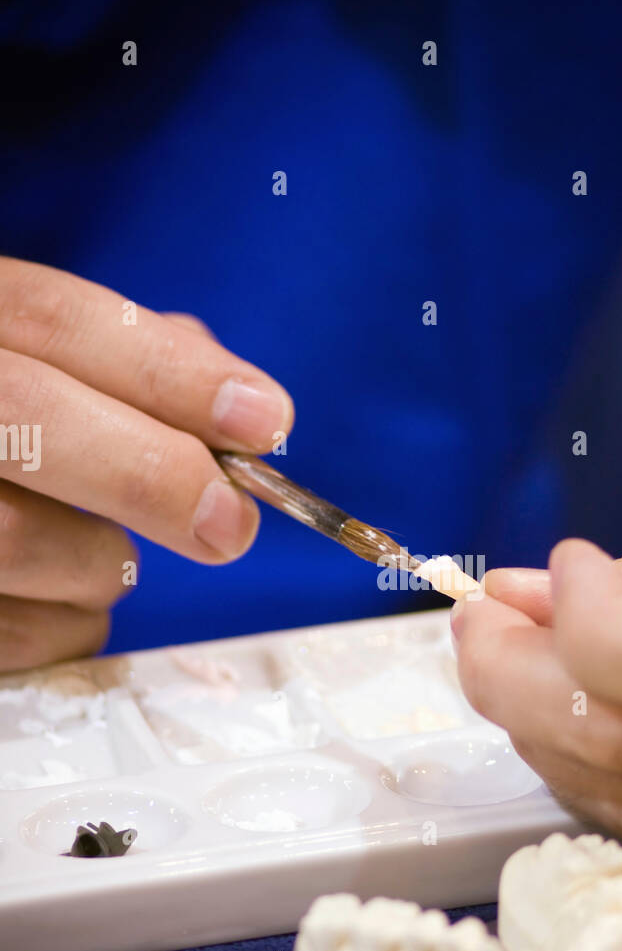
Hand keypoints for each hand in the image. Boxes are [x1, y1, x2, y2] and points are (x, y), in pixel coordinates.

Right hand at [0, 259, 292, 671]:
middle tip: (230, 525)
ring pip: (19, 538)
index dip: (168, 371)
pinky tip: (62, 598)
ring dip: (102, 563)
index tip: (267, 420)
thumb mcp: (40, 364)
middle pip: (29, 415)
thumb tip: (244, 416)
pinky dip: (68, 623)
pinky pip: (16, 632)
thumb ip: (129, 367)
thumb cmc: (8, 434)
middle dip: (150, 471)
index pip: (55, 319)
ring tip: (106, 554)